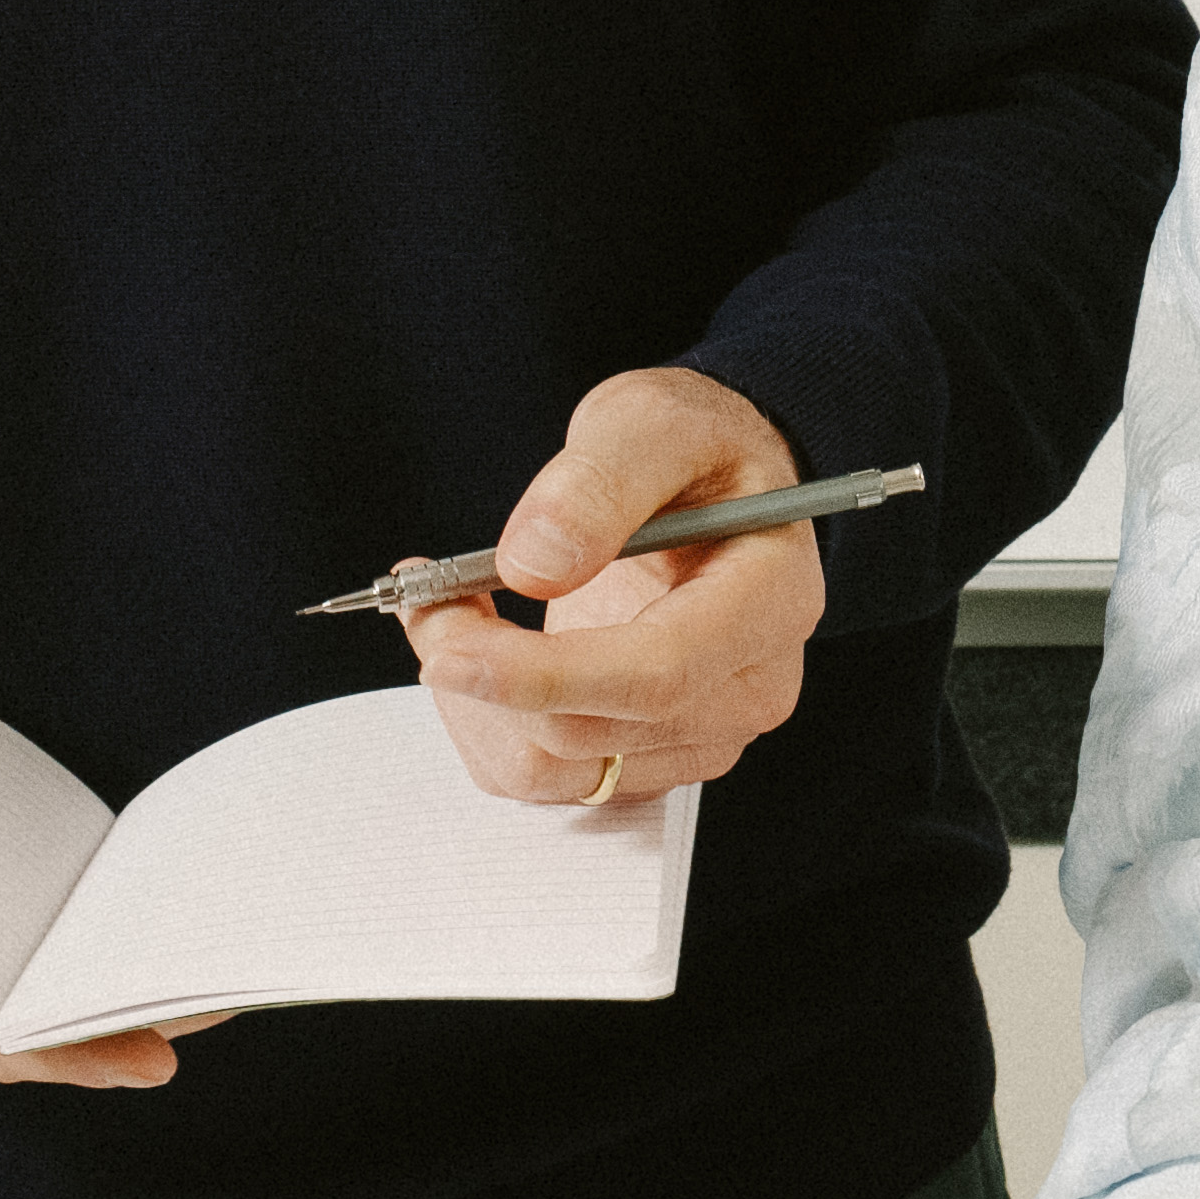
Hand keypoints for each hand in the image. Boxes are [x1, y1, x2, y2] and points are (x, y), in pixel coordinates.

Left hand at [408, 365, 830, 807]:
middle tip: (427, 592)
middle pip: (588, 730)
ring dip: (473, 702)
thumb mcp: (652, 421)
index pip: (658, 672)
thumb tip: (534, 566)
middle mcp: (749, 687)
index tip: (449, 646)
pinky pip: (540, 776)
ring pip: (551, 768)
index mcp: (771, 601)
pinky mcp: (651, 759)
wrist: (714, 491)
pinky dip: (485, 721)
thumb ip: (599, 481)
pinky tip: (483, 651)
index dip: (544, 675)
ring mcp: (703, 735)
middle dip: (482, 670)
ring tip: (452, 612)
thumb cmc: (697, 453)